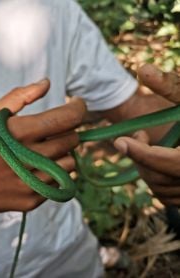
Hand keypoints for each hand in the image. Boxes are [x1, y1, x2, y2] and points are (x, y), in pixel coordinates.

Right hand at [0, 79, 85, 219]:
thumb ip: (20, 96)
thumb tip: (46, 83)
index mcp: (18, 133)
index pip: (66, 119)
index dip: (78, 108)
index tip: (76, 105)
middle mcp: (27, 159)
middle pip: (71, 141)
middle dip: (67, 130)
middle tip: (52, 129)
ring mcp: (29, 183)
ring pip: (70, 164)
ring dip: (62, 154)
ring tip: (42, 150)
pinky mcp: (30, 201)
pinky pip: (58, 184)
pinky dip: (52, 173)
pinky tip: (34, 168)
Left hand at [114, 64, 179, 205]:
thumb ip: (173, 86)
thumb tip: (142, 69)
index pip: (168, 162)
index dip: (141, 152)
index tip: (119, 141)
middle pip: (160, 178)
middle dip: (142, 157)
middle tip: (138, 136)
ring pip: (162, 189)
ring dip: (148, 168)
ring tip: (150, 146)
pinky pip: (168, 197)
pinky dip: (158, 180)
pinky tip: (161, 161)